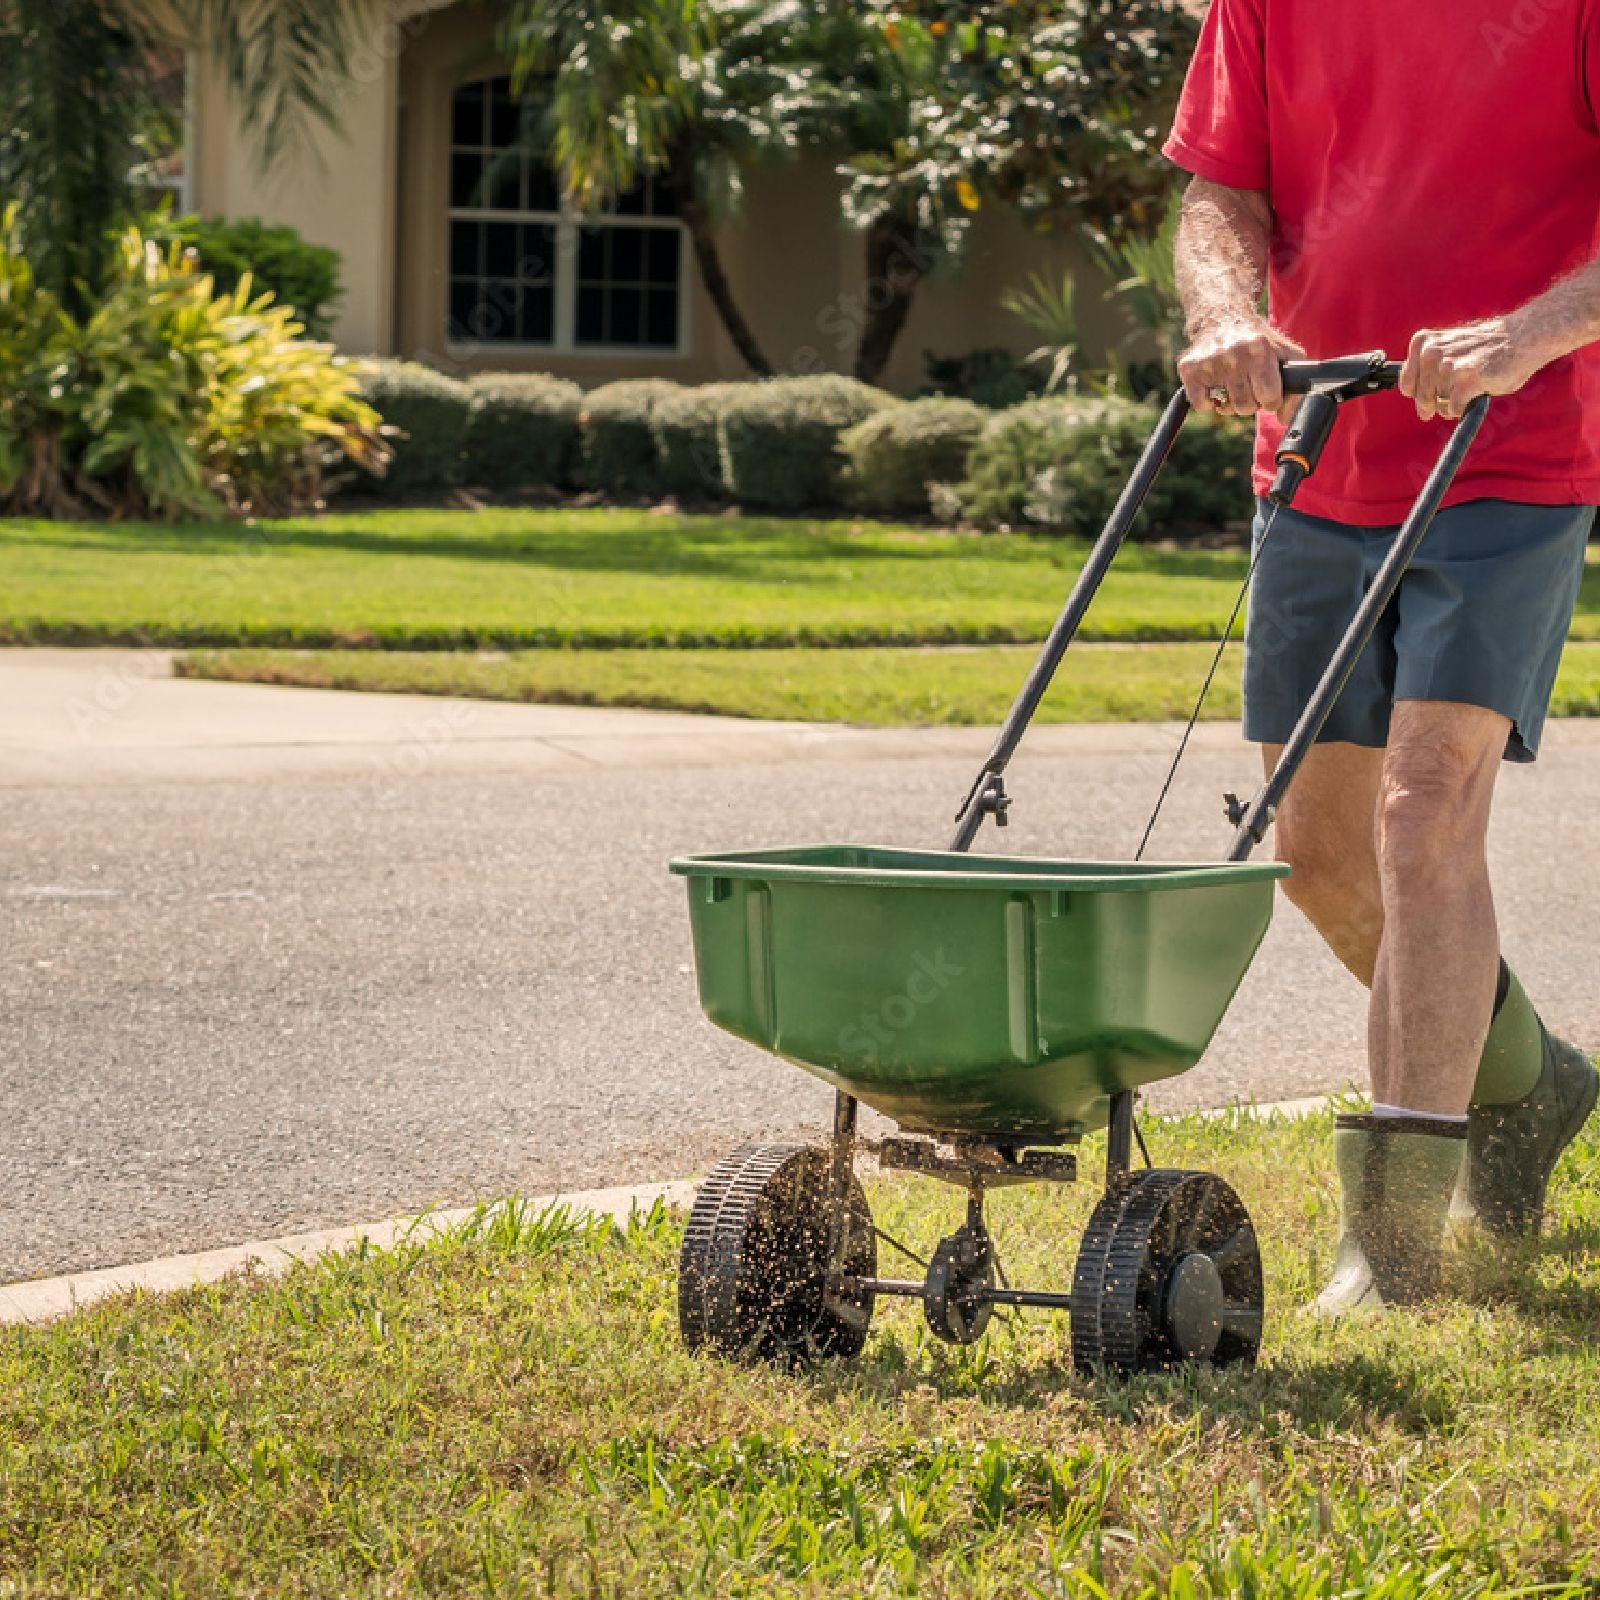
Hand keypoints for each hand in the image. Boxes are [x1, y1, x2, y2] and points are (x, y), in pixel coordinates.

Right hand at [1177, 317, 1305, 422]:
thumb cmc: (1257, 341)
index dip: (1271, 398)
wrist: (1222, 318)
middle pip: (1247, 406)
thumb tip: (1286, 418)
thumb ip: (1295, 386)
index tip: (1267, 388)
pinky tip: (1214, 385)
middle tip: (1249, 383)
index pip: (1269, 397)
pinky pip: (1202, 406)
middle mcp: (1233, 355)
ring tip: (1234, 384)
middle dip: (1252, 400)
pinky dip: (1209, 402)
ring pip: (1226, 409)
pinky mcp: (1190, 369)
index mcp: (1259, 349)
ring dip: (1232, 402)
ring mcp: (1210, 362)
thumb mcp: (1285, 353)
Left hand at [1399, 316, 1543, 421]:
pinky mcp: (1466, 380)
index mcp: (1424, 342)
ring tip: (1467, 390)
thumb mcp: (1448, 347)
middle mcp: (1432, 353)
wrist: (1523, 336)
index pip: (1406, 383)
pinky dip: (1463, 408)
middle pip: (1421, 397)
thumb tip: (1414, 396)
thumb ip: (1428, 366)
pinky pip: (1454, 408)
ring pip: (1438, 404)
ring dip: (1451, 404)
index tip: (1429, 397)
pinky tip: (1475, 395)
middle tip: (1443, 405)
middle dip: (1431, 405)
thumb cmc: (1487, 345)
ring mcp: (1449, 366)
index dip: (1417, 394)